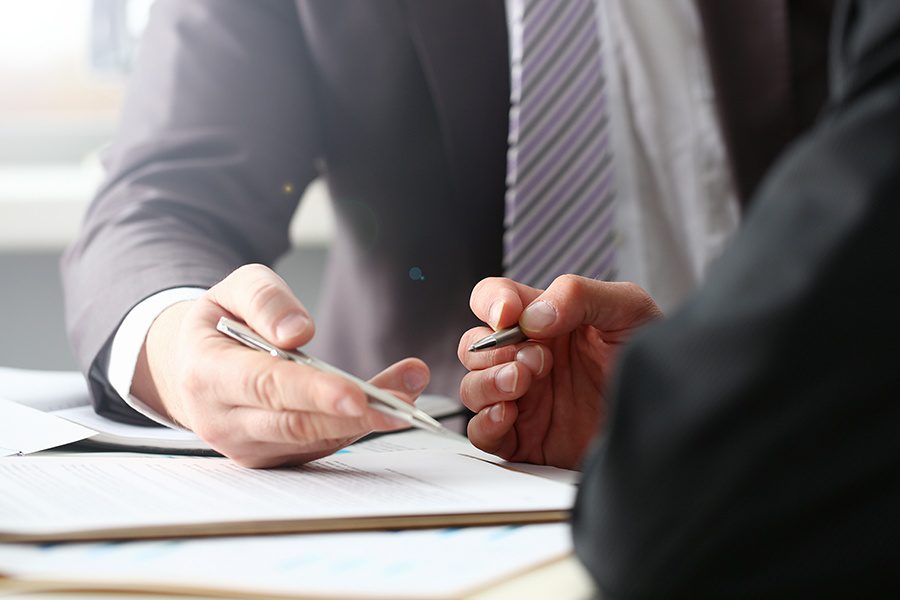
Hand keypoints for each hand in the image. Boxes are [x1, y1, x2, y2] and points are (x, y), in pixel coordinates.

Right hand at [133, 264, 429, 467]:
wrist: (189, 367)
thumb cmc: (218, 325)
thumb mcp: (232, 290)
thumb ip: (264, 300)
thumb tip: (298, 332)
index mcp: (208, 373)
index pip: (266, 386)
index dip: (314, 392)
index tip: (356, 394)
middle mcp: (224, 420)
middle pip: (297, 425)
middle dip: (355, 416)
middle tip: (405, 402)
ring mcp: (247, 446)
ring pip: (315, 440)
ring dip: (368, 420)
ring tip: (411, 388)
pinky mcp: (272, 458)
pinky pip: (321, 446)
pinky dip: (359, 426)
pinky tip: (392, 402)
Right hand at [458, 275, 661, 468]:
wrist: (677, 418)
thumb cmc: (661, 362)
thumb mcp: (629, 311)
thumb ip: (579, 295)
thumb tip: (531, 317)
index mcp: (548, 321)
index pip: (495, 300)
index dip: (492, 303)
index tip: (508, 315)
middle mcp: (530, 358)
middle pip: (475, 345)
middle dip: (495, 349)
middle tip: (538, 360)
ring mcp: (526, 400)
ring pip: (471, 386)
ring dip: (488, 382)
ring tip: (523, 383)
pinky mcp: (527, 441)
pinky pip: (482, 433)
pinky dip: (485, 422)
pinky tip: (510, 415)